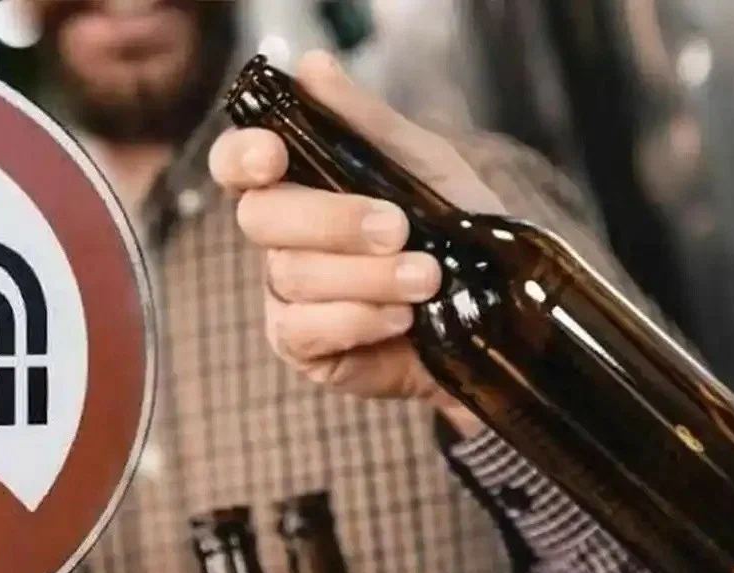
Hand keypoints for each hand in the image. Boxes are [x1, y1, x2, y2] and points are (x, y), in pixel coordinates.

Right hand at [208, 50, 501, 436]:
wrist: (496, 309)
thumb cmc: (454, 228)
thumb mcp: (422, 164)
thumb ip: (365, 121)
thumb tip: (312, 65)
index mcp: (298, 184)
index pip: (237, 165)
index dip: (240, 157)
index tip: (273, 156)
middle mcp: (281, 238)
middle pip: (260, 219)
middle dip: (331, 221)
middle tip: (398, 228)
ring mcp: (285, 295)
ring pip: (293, 275)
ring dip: (367, 275)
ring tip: (428, 276)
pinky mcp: (301, 346)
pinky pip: (306, 329)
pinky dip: (359, 318)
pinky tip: (402, 317)